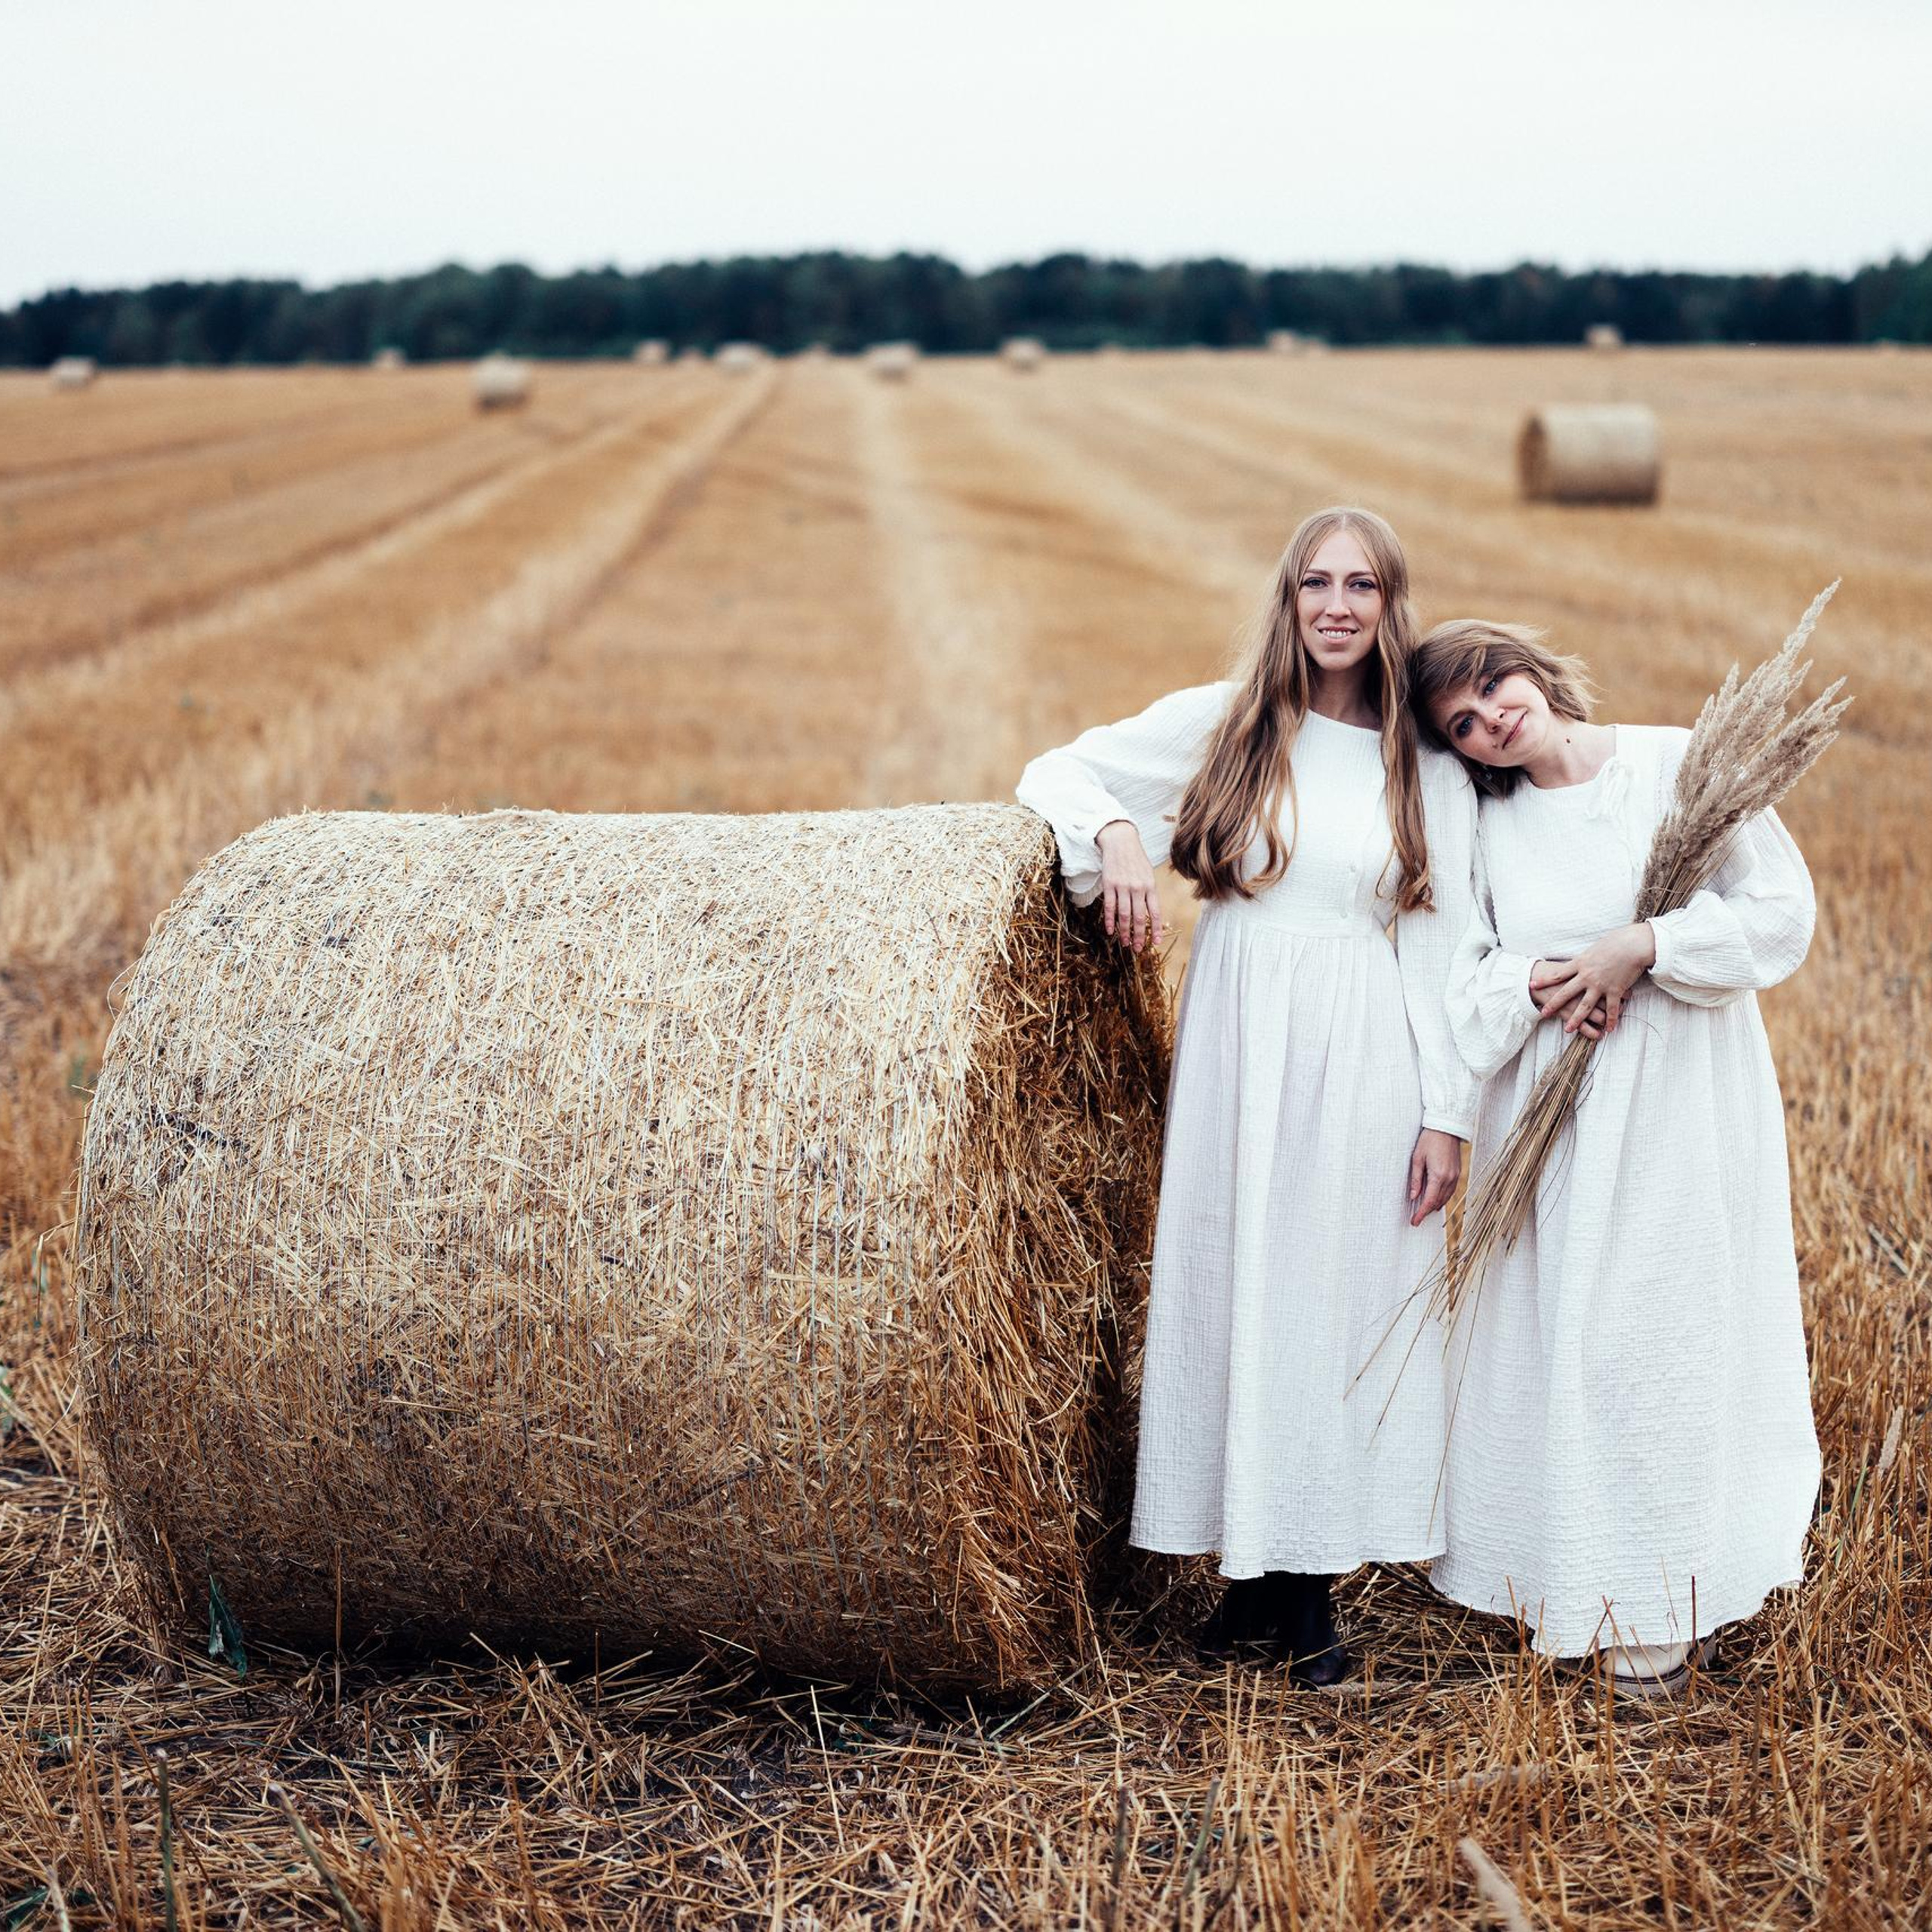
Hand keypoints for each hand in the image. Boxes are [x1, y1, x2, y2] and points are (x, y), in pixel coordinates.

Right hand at [1097, 820, 1166, 952]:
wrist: (1121, 841)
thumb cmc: (1136, 859)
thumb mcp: (1148, 874)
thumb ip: (1149, 893)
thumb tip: (1151, 915)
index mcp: (1150, 886)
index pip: (1155, 912)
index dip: (1156, 929)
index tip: (1156, 943)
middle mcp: (1138, 887)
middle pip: (1139, 917)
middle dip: (1139, 935)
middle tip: (1137, 949)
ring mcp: (1123, 886)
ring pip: (1124, 915)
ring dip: (1124, 931)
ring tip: (1125, 943)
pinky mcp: (1109, 884)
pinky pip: (1109, 906)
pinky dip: (1109, 920)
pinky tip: (1109, 930)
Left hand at [1407, 1128, 1461, 1226]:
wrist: (1446, 1128)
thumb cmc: (1429, 1140)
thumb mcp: (1417, 1158)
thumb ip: (1416, 1179)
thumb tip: (1413, 1196)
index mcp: (1438, 1176)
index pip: (1429, 1201)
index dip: (1421, 1213)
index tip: (1414, 1221)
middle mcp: (1449, 1179)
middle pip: (1438, 1202)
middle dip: (1427, 1211)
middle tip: (1416, 1217)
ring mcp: (1456, 1176)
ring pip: (1445, 1198)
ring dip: (1435, 1205)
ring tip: (1424, 1210)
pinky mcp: (1458, 1173)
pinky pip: (1451, 1191)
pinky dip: (1442, 1197)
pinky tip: (1435, 1199)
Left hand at [1529, 923, 1655, 1036]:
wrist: (1633, 945)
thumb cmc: (1616, 941)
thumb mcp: (1594, 948)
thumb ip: (1585, 958)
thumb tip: (1580, 959)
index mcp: (1580, 963)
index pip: (1557, 974)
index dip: (1543, 981)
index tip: (1531, 986)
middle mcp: (1587, 976)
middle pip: (1566, 993)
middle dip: (1553, 1004)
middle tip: (1543, 1013)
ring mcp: (1600, 985)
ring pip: (1585, 1006)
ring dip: (1576, 1019)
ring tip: (1568, 1030)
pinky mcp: (1615, 990)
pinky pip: (1611, 1009)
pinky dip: (1610, 1020)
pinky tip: (1608, 1030)